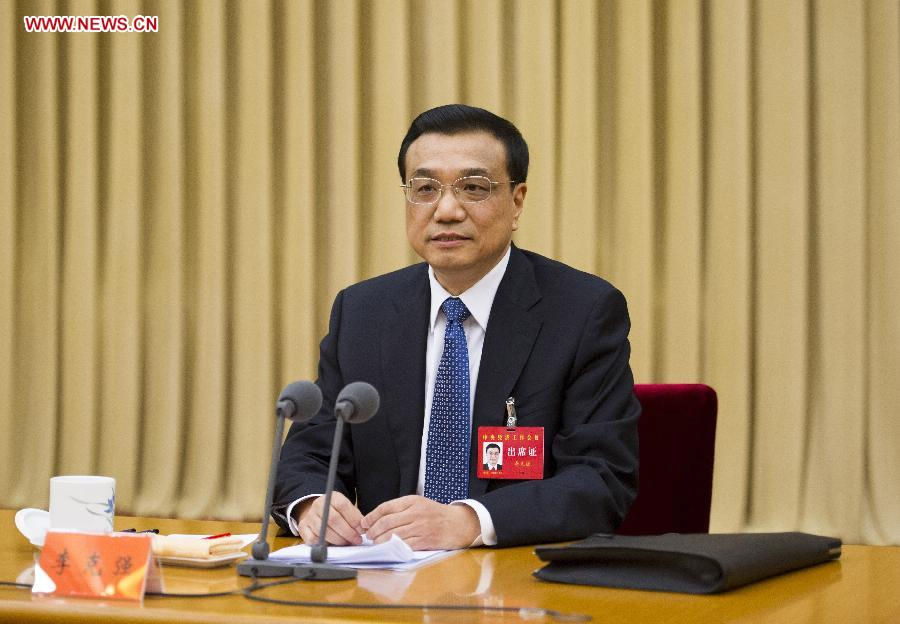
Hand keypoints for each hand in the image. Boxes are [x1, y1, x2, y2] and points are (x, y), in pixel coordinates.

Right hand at [293, 491, 363, 545]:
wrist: (318, 513)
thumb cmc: (337, 513)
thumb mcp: (347, 509)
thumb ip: (355, 517)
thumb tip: (363, 529)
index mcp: (332, 497)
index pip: (343, 505)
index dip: (354, 519)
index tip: (362, 530)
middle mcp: (319, 504)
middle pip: (333, 519)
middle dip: (347, 532)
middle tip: (356, 539)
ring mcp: (309, 516)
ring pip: (323, 530)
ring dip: (338, 540)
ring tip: (347, 542)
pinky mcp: (303, 527)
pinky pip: (313, 539)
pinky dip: (324, 544)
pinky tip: (332, 545)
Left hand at [360, 495, 479, 549]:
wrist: (459, 523)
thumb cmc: (436, 514)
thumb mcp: (419, 504)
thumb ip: (401, 509)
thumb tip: (379, 519)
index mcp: (412, 501)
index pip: (386, 507)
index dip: (371, 516)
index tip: (364, 524)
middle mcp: (416, 512)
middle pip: (387, 522)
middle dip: (373, 530)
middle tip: (367, 536)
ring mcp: (421, 527)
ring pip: (393, 535)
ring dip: (380, 541)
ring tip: (375, 543)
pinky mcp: (426, 541)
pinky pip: (405, 545)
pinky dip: (394, 548)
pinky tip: (388, 549)